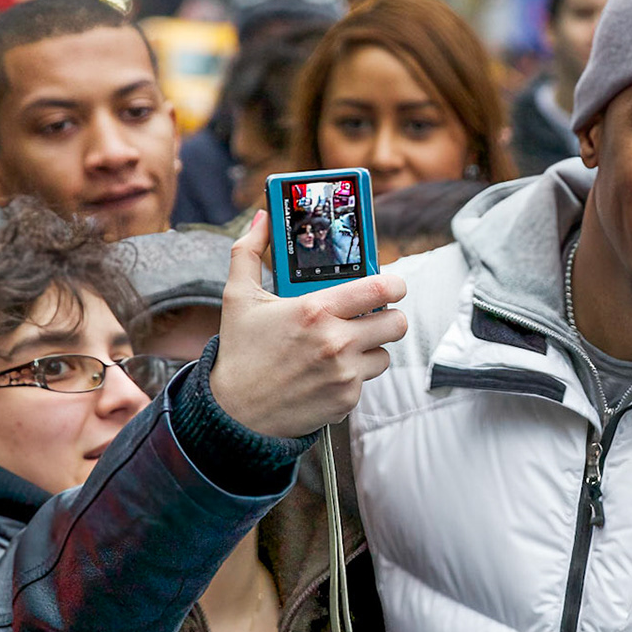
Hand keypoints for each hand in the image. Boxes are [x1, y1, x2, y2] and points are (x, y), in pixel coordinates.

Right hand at [211, 210, 408, 439]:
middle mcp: (336, 342)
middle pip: (396, 323)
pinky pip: (367, 380)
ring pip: (384, 353)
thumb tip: (262, 217)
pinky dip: (353, 376)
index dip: (395, 285)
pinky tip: (326, 373)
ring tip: (341, 347)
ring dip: (370, 349)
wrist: (235, 413)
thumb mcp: (238, 297)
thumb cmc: (240, 352)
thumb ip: (249, 251)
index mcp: (315, 310)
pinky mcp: (347, 400)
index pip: (380, 289)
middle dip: (389, 317)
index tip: (393, 286)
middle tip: (371, 316)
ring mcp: (344, 374)